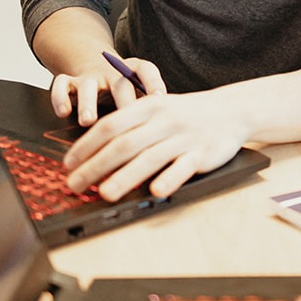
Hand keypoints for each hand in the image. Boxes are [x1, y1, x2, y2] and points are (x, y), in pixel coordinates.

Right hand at [49, 54, 166, 126]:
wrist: (95, 65)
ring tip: (88, 121)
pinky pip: (61, 84)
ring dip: (88, 103)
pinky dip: (60, 97)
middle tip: (126, 119)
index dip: (153, 82)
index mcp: (134, 70)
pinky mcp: (69, 81)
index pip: (146, 70)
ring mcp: (89, 76)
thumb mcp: (140, 93)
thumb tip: (166, 143)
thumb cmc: (126, 90)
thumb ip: (151, 110)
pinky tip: (63, 113)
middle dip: (121, 101)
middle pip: (118, 83)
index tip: (161, 98)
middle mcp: (112, 71)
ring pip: (87, 85)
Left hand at [61, 89, 246, 200]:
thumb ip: (130, 125)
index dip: (86, 145)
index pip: (110, 126)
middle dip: (95, 166)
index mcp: (148, 106)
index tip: (68, 163)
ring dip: (125, 177)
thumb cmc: (186, 113)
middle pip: (124, 144)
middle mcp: (164, 120)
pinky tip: (154, 192)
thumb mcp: (157, 108)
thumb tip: (93, 151)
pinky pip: (183, 168)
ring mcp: (183, 137)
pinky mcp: (203, 154)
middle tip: (75, 184)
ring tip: (104, 193)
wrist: (231, 110)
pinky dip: (169, 179)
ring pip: (149, 158)